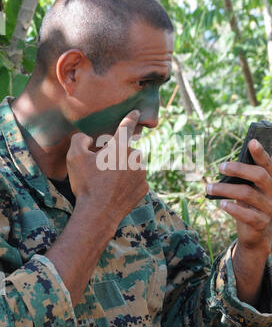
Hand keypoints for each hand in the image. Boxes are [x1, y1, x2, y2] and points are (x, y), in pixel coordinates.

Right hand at [66, 110, 148, 225]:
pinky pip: (136, 180)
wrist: (98, 214)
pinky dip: (128, 183)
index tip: (136, 112)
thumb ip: (80, 140)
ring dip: (123, 169)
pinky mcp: (144, 188)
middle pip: (125, 151)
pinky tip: (115, 191)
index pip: (126, 127)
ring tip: (107, 183)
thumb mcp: (74, 157)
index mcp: (120, 147)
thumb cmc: (86, 184)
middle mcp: (135, 158)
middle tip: (101, 169)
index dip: (130, 118)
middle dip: (116, 155)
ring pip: (132, 165)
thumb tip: (89, 139)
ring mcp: (141, 174)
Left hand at [206, 138, 271, 253]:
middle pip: (258, 175)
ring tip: (209, 187)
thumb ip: (263, 163)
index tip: (251, 141)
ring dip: (225, 189)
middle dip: (238, 169)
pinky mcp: (260, 222)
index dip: (260, 152)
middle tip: (220, 167)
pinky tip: (221, 204)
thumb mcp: (258, 183)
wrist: (257, 230)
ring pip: (247, 194)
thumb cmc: (254, 200)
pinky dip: (232, 208)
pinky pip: (246, 214)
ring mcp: (268, 208)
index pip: (268, 162)